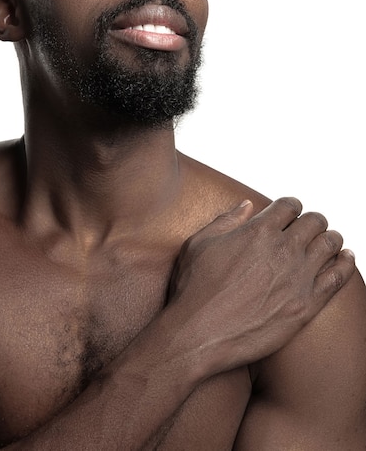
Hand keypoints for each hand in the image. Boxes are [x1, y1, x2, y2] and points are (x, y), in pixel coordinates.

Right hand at [167, 197, 354, 378]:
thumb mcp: (199, 243)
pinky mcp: (307, 305)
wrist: (198, 335)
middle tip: (308, 229)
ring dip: (330, 238)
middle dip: (312, 221)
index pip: (289, 205)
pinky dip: (346, 262)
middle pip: (315, 221)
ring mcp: (298, 277)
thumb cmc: (193, 289)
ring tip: (327, 241)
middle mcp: (283, 249)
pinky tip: (346, 257)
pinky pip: (338, 277)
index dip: (291, 206)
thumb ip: (227, 220)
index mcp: (258, 231)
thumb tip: (247, 205)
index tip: (290, 214)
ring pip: (330, 243)